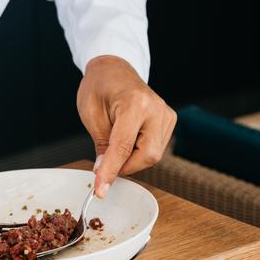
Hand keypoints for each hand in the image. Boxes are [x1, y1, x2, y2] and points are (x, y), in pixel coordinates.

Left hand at [77, 55, 176, 197]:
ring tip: (114, 141)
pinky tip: (127, 138)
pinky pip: (155, 148)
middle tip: (105, 164)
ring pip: (152, 155)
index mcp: (135, 103)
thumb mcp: (91, 114)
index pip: (123, 147)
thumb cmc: (98, 87)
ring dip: (130, 159)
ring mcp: (166, 114)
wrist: (113, 69)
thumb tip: (104, 172)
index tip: (101, 190)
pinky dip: (138, 151)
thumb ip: (101, 145)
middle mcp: (156, 109)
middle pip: (147, 156)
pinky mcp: (169, 120)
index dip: (111, 171)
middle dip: (124, 166)